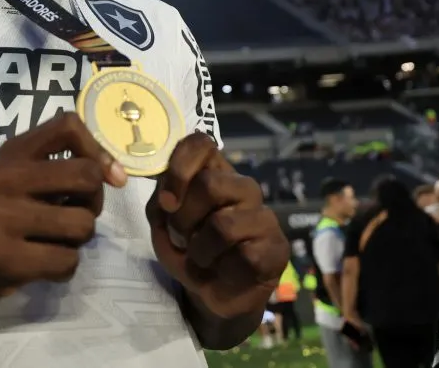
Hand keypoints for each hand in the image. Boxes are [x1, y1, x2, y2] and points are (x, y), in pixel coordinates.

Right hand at [0, 113, 126, 304]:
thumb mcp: (5, 174)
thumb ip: (48, 165)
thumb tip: (112, 172)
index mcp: (10, 153)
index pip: (68, 125)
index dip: (99, 149)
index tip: (108, 177)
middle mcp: (7, 178)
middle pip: (87, 176)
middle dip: (94, 201)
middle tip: (75, 213)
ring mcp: (5, 219)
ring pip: (83, 224)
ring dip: (78, 239)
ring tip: (55, 241)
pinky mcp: (7, 258)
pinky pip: (67, 261)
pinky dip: (64, 268)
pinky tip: (43, 264)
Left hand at [146, 133, 289, 318]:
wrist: (214, 294)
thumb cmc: (189, 249)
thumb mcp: (162, 225)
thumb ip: (160, 203)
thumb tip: (167, 197)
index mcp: (214, 173)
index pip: (202, 143)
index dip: (180, 167)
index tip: (167, 201)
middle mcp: (242, 187)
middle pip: (210, 184)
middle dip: (184, 218)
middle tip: (181, 237)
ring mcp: (264, 216)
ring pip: (223, 225)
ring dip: (200, 250)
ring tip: (202, 259)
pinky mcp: (278, 248)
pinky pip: (245, 256)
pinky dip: (224, 270)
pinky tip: (226, 272)